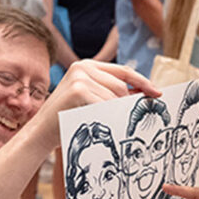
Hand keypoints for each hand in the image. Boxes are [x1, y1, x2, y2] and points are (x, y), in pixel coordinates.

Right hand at [31, 60, 160, 149]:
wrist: (41, 132)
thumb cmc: (68, 117)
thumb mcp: (92, 99)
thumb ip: (112, 92)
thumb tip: (144, 94)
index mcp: (88, 65)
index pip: (124, 71)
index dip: (143, 82)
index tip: (157, 93)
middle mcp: (83, 66)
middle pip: (121, 85)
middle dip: (128, 103)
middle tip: (130, 118)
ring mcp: (80, 76)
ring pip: (114, 96)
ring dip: (116, 112)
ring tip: (107, 122)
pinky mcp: (78, 89)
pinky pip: (105, 104)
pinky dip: (107, 115)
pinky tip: (100, 122)